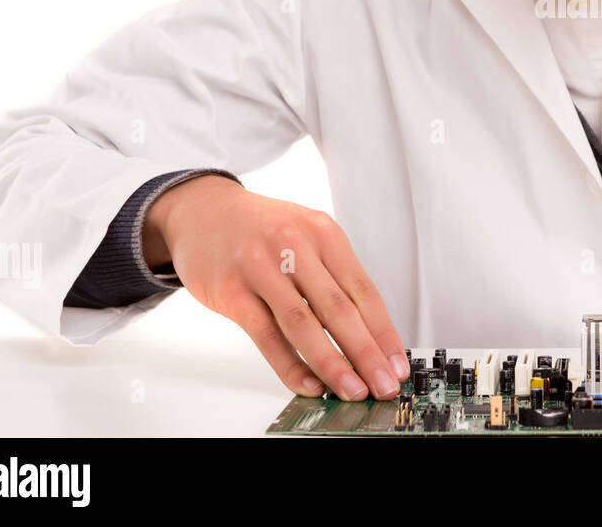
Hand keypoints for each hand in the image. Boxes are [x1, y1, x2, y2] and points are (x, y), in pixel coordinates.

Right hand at [143, 174, 409, 400]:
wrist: (204, 210)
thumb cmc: (262, 230)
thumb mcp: (306, 236)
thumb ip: (333, 277)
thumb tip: (365, 334)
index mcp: (324, 233)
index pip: (364, 291)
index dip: (384, 333)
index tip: (398, 364)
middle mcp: (296, 246)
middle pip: (340, 309)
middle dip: (367, 354)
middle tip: (384, 386)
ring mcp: (262, 268)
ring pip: (305, 325)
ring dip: (333, 364)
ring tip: (353, 391)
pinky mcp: (232, 291)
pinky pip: (267, 335)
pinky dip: (291, 365)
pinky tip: (309, 384)